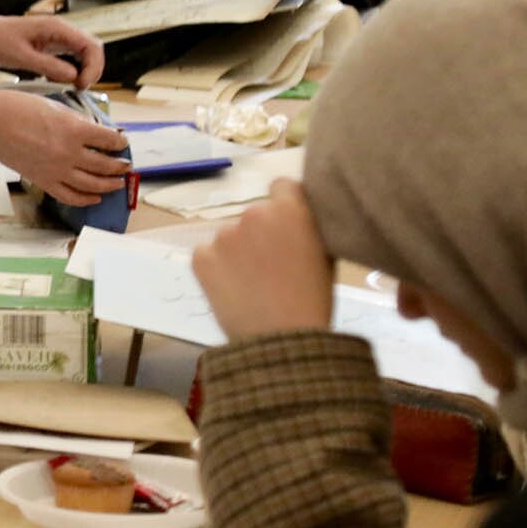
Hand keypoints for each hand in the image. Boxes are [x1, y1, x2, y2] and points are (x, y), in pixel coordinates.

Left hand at [0, 6, 103, 88]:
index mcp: (56, 27)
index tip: (81, 85)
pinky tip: (58, 82)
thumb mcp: (20, 57)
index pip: (92, 46)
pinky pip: (69, 58)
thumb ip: (49, 66)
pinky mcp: (49, 46)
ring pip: (83, 54)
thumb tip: (74, 77)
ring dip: (82, 71)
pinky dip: (70, 71)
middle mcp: (60, 30)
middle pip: (92, 49)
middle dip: (92, 70)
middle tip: (78, 89)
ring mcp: (55, 38)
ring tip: (71, 88)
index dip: (93, 67)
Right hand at [0, 84, 128, 208]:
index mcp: (74, 130)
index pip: (109, 140)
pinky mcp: (43, 181)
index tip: (123, 142)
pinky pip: (70, 196)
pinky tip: (95, 197)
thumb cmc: (19, 107)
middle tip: (126, 165)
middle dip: (119, 166)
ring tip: (118, 183)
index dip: (120, 142)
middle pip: (105, 164)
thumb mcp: (55, 107)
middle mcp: (69, 153)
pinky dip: (86, 199)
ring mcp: (56, 170)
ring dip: (109, 184)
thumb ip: (77, 121)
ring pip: (92, 184)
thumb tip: (94, 131)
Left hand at [190, 182, 335, 339]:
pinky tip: (232, 290)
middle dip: (261, 234)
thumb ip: (309, 227)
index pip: (281, 186)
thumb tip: (301, 218)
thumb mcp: (326, 255)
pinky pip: (207, 255)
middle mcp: (254, 214)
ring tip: (252, 285)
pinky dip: (216, 269)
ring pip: (230, 237)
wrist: (283, 341)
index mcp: (290, 210)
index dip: (285, 206)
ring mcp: (223, 235)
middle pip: (255, 215)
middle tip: (271, 266)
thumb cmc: (314, 301)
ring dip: (238, 252)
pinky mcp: (200, 257)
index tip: (287, 227)